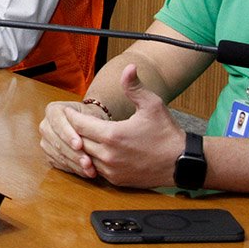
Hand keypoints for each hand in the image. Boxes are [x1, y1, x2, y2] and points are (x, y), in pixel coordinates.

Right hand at [39, 100, 106, 177]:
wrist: (89, 125)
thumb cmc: (91, 117)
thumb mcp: (90, 115)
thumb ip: (85, 122)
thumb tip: (84, 132)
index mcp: (52, 110)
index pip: (58, 123)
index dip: (68, 135)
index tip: (79, 145)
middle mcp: (45, 125)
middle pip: (57, 142)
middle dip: (73, 154)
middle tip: (87, 163)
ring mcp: (45, 141)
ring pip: (58, 155)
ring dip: (74, 164)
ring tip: (89, 170)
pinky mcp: (48, 154)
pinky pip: (59, 163)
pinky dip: (73, 169)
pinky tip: (85, 172)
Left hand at [62, 64, 185, 187]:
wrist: (181, 163)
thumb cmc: (166, 132)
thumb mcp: (152, 104)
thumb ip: (134, 86)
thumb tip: (129, 67)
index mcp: (112, 135)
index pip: (79, 125)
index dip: (71, 116)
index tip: (67, 110)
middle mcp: (108, 155)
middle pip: (78, 141)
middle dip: (73, 131)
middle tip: (69, 122)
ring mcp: (111, 170)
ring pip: (84, 157)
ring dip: (81, 147)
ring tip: (78, 135)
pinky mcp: (116, 180)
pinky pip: (95, 169)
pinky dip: (90, 160)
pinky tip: (92, 150)